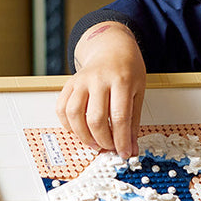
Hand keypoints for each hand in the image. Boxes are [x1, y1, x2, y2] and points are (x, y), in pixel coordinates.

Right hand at [56, 22, 145, 158]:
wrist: (112, 48)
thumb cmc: (127, 70)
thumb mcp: (138, 93)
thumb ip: (133, 122)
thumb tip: (130, 149)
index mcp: (121, 80)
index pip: (120, 117)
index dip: (121, 140)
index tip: (124, 152)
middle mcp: (99, 79)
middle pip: (96, 119)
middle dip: (103, 140)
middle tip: (109, 148)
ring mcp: (81, 80)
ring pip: (74, 114)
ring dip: (84, 136)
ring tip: (95, 142)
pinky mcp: (69, 84)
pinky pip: (62, 108)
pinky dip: (68, 125)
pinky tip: (80, 130)